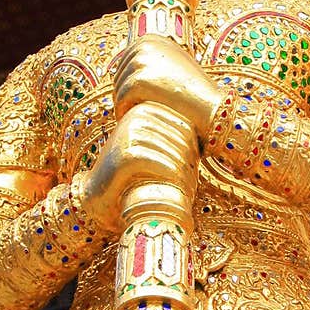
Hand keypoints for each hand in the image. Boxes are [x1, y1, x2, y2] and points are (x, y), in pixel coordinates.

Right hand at [72, 101, 198, 233]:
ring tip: (186, 190)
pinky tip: (175, 189)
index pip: (186, 126)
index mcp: (146, 109)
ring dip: (185, 173)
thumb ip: (174, 139)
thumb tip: (212, 134)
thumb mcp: (155, 151)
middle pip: (182, 138)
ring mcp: (129, 132)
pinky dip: (171, 177)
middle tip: (190, 184)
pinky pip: (160, 163)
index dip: (194, 150)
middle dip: (191, 163)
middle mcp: (137, 115)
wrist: (97, 199)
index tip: (192, 171)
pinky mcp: (125, 153)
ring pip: (174, 151)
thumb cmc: (133, 176)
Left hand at [113, 37, 222, 139]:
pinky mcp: (139, 80)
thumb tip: (127, 68)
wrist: (213, 108)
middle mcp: (145, 45)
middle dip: (126, 95)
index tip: (139, 100)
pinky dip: (126, 112)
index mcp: (153, 39)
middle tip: (140, 110)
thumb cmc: (196, 94)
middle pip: (119, 75)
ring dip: (126, 105)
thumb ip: (154, 63)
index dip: (129, 84)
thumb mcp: (175, 67)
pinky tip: (140, 118)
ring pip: (119, 88)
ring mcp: (142, 61)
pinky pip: (121, 100)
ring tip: (141, 115)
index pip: (125, 63)